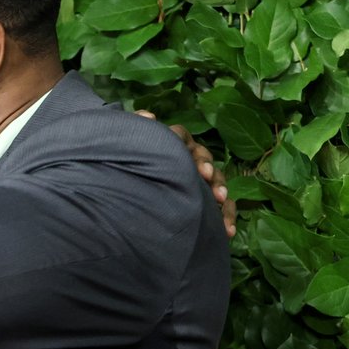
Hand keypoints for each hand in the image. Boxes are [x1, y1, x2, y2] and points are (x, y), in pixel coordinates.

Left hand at [136, 113, 235, 238]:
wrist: (121, 202)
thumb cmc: (128, 169)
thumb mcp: (125, 148)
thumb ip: (134, 128)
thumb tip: (149, 117)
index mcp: (169, 145)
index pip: (180, 136)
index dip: (183, 142)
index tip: (178, 147)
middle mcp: (187, 160)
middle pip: (204, 158)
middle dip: (206, 166)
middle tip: (204, 176)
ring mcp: (198, 182)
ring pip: (217, 181)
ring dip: (221, 190)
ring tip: (220, 200)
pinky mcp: (205, 204)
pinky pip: (222, 208)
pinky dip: (226, 217)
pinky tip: (227, 231)